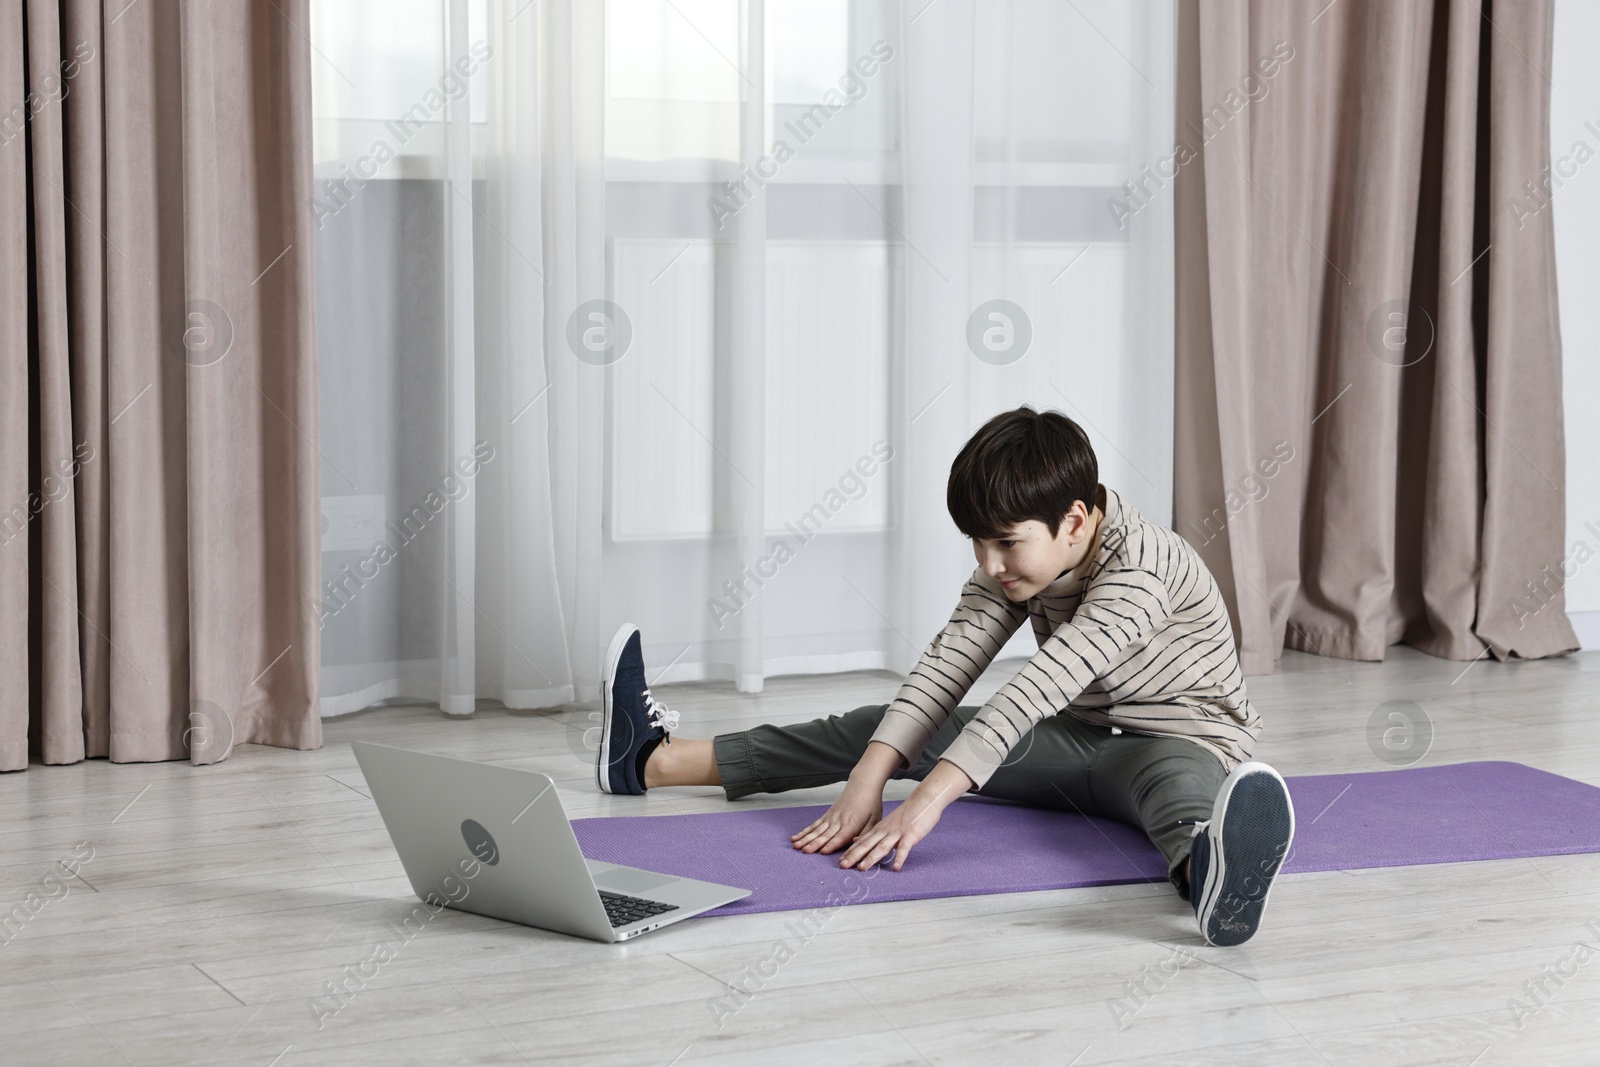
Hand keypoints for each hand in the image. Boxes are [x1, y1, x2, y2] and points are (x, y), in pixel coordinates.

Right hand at [791, 777, 882, 854]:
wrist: (863, 785)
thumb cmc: (871, 804)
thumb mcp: (875, 820)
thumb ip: (866, 833)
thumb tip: (856, 844)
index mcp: (852, 824)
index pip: (841, 837)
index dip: (832, 844)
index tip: (823, 851)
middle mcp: (839, 821)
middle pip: (825, 835)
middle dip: (814, 844)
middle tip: (804, 851)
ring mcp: (831, 817)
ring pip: (816, 830)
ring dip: (806, 838)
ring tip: (796, 845)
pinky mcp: (827, 815)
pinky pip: (814, 824)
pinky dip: (805, 831)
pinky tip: (796, 837)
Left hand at [838, 759, 972, 871]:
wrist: (924, 800)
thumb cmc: (907, 814)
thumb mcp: (886, 823)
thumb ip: (873, 833)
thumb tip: (857, 841)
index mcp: (879, 830)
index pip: (861, 842)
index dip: (850, 852)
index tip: (840, 861)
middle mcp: (885, 831)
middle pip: (867, 845)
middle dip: (854, 856)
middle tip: (842, 866)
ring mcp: (897, 833)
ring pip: (882, 847)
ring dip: (871, 858)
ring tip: (862, 868)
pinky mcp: (911, 835)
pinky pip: (904, 848)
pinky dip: (899, 858)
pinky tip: (895, 868)